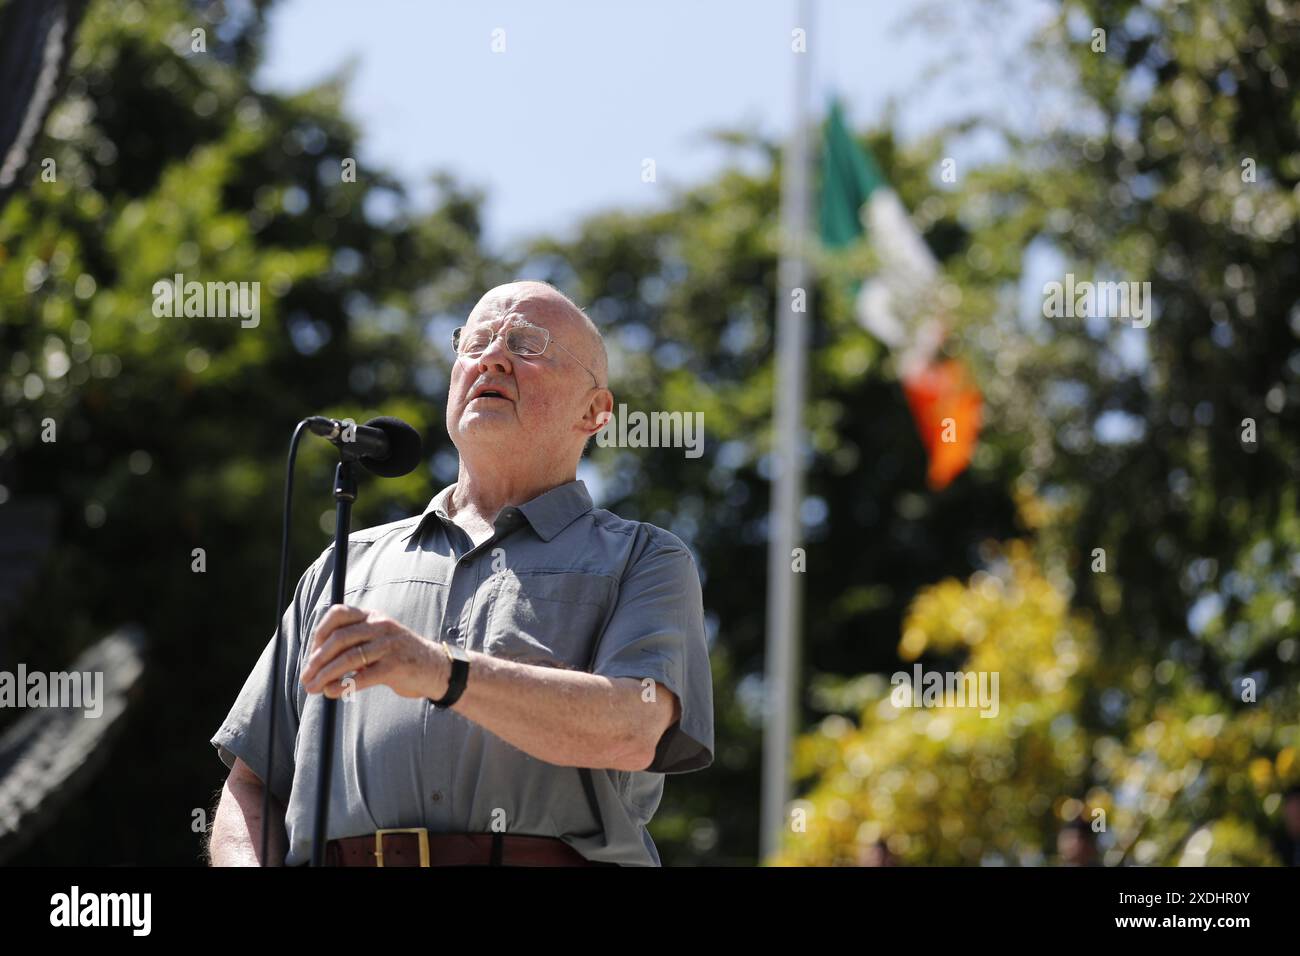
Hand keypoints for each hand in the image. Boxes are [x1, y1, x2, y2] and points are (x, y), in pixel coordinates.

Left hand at [301, 604, 447, 700]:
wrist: (437, 669)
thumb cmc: (401, 657)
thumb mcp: (379, 641)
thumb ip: (354, 644)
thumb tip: (318, 662)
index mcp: (374, 617)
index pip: (339, 614)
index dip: (320, 633)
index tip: (312, 654)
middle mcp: (381, 626)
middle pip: (339, 639)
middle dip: (317, 660)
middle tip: (305, 677)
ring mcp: (389, 645)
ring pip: (348, 658)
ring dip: (325, 675)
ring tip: (312, 688)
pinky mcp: (396, 666)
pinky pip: (363, 676)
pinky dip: (343, 685)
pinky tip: (332, 692)